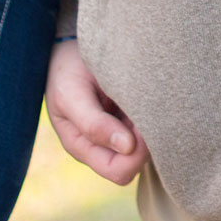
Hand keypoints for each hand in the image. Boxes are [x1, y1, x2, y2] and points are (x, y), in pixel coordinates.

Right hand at [48, 40, 146, 184]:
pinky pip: (150, 127)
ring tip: (147, 100)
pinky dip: (155, 116)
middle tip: (149, 110)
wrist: (67, 48)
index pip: (119, 172)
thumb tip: (127, 147)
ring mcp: (118, 132)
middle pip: (137, 163)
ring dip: (152, 128)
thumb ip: (93, 124)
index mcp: (83, 147)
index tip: (142, 126)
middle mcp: (102, 145)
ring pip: (147, 147)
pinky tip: (150, 97)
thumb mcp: (71, 96)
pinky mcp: (130, 117)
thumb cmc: (65, 72)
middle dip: (148, 143)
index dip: (136, 155)